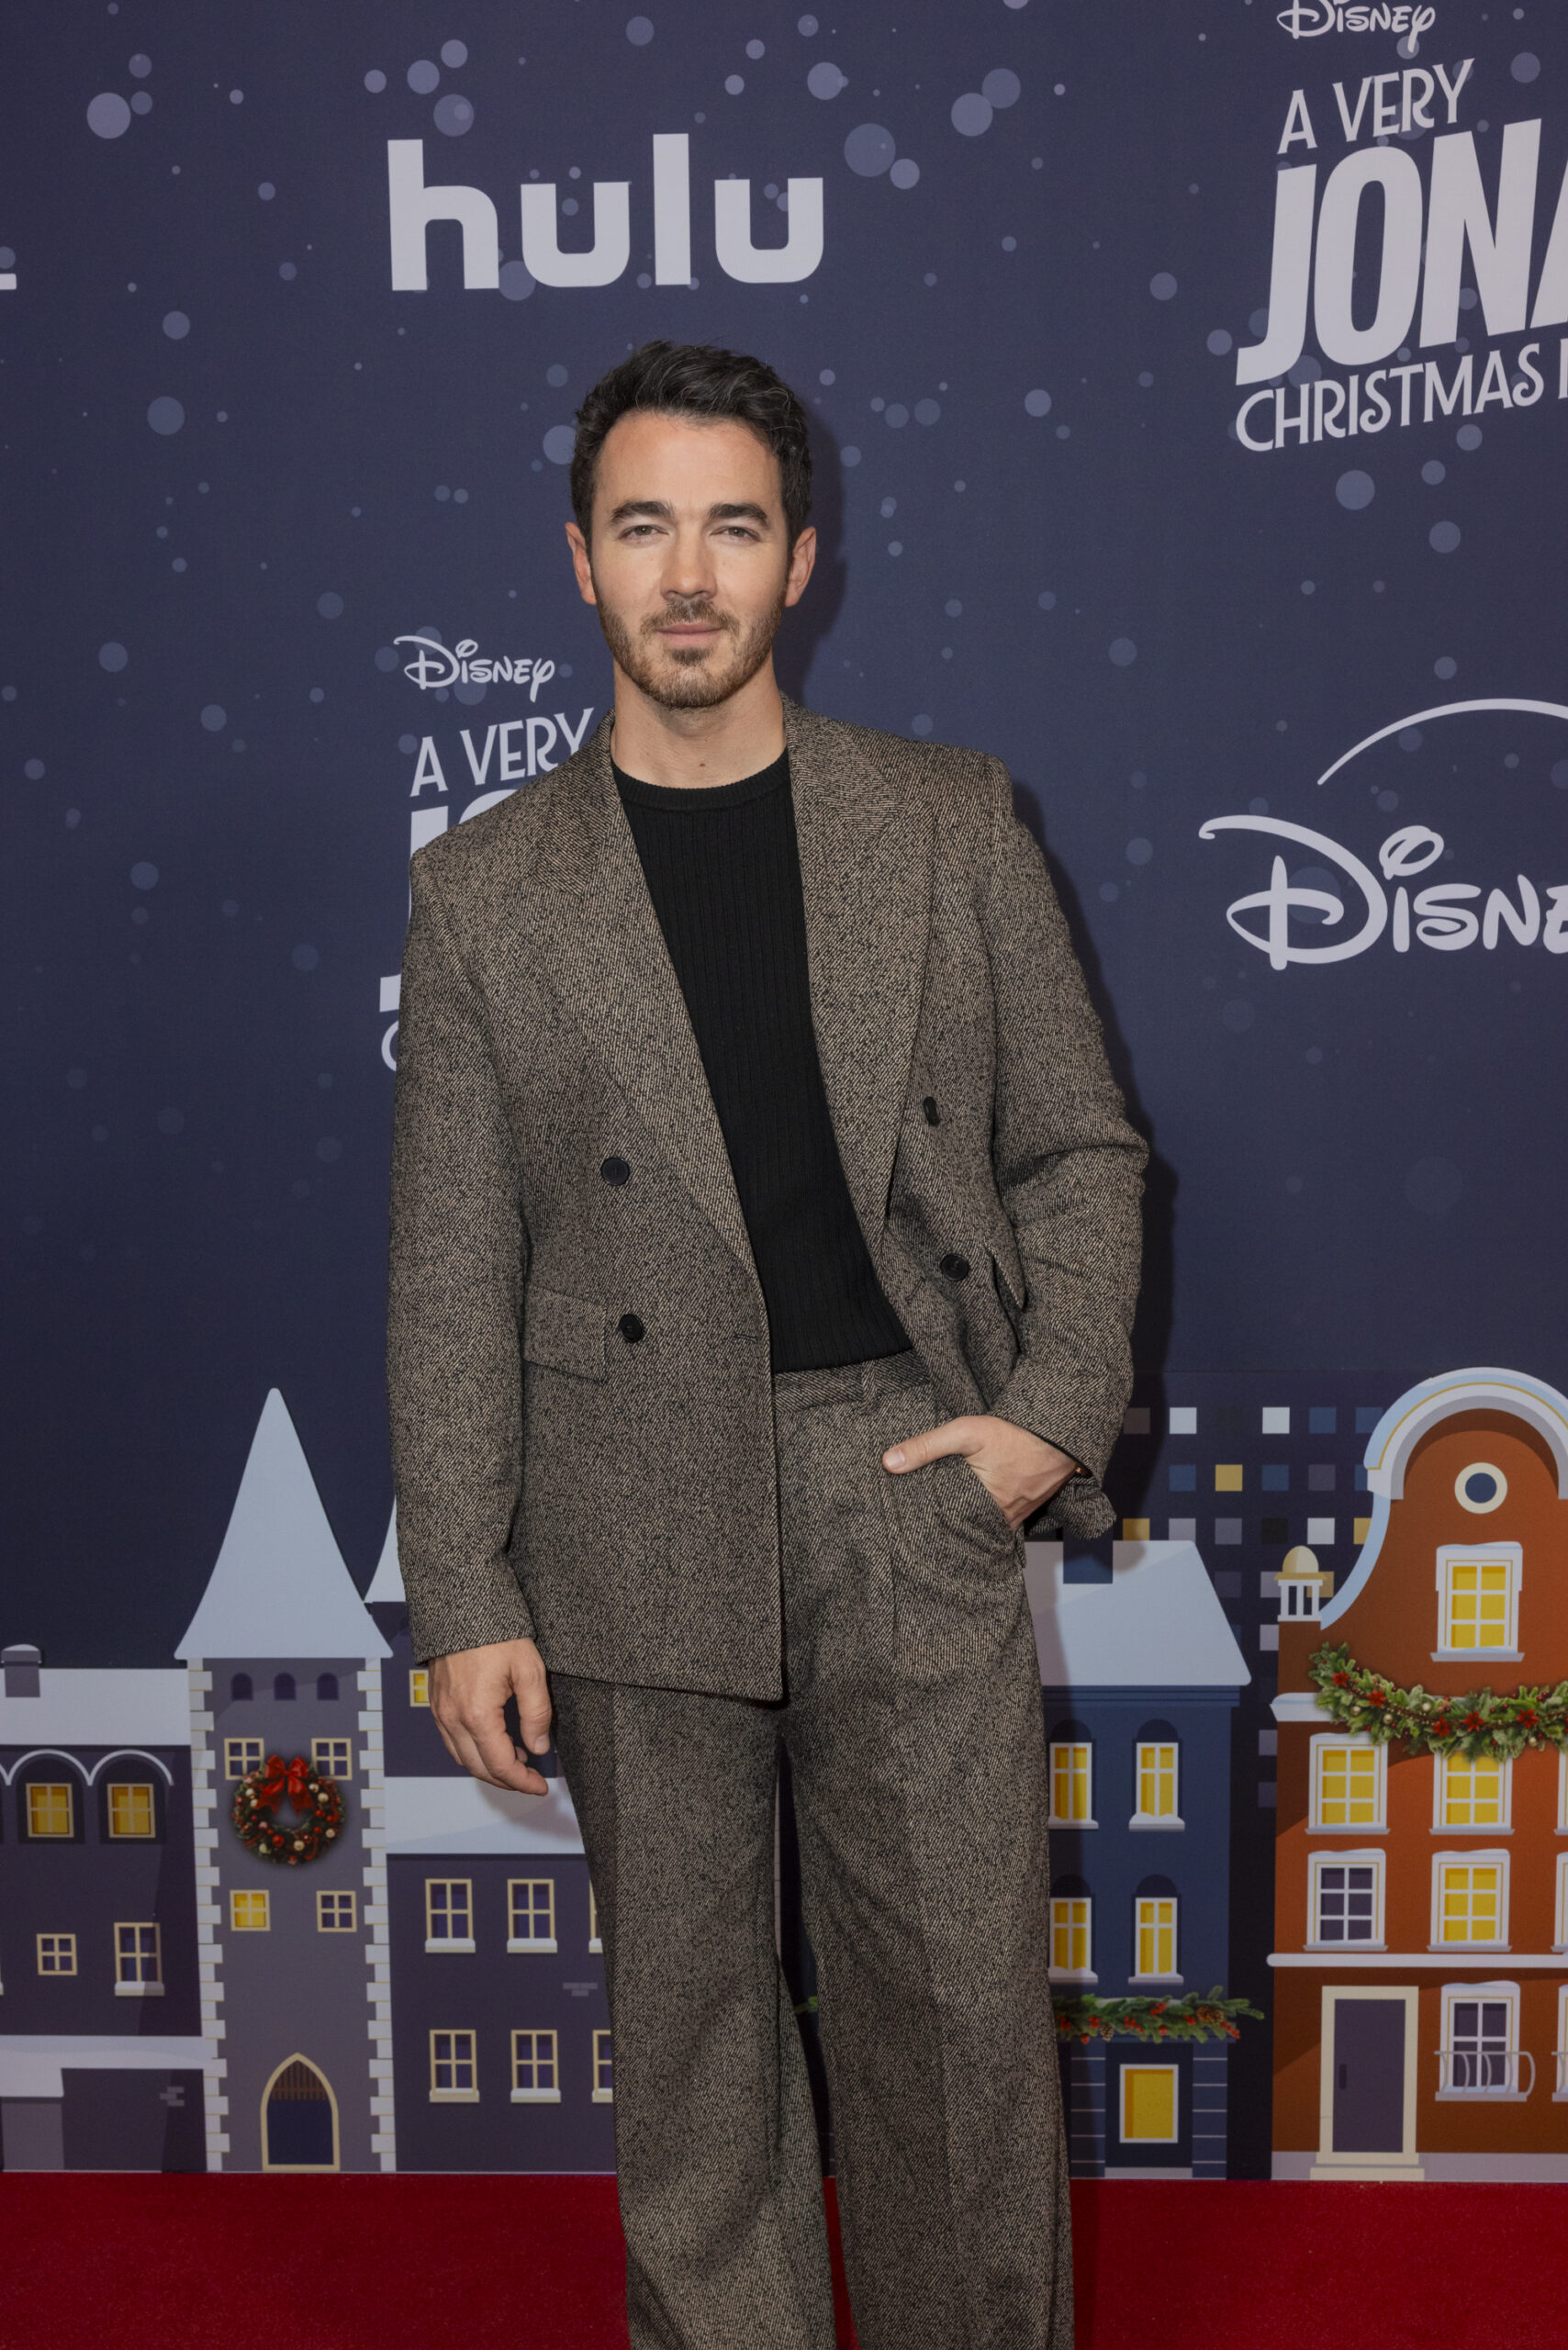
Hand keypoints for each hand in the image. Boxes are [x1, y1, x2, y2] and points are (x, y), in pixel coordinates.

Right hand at [430, 1638, 553, 1796]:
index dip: (523, 1782)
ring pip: (462, 1758)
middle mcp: (453, 1719)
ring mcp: (440, 1712)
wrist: (462, 1605)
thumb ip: (537, 1713)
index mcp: (477, 1714)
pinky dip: (472, 1751)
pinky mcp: (436, 1703)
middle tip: (531, 1778)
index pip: (500, 1765)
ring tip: (516, 1760)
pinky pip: (451, 1741)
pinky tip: (493, 1742)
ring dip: (488, 1767)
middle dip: (507, 1780)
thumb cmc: (497, 1633)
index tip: (541, 1786)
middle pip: (479, 1768)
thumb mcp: (529, 1670)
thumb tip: (538, 1747)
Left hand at [882, 1414, 1079, 1530]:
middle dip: (946, 1530)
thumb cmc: (1014, 1434)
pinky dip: (985, 1518)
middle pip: (966, 1531)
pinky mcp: (1025, 1509)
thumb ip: (926, 1447)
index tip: (908, 1528)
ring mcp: (1016, 1516)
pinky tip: (971, 1511)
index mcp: (983, 1506)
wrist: (1057, 1433)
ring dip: (966, 1524)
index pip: (947, 1528)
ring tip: (941, 1523)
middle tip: (920, 1529)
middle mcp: (1001, 1518)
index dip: (928, 1528)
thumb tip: (889, 1462)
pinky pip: (1000, 1521)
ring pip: (983, 1527)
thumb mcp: (965, 1433)